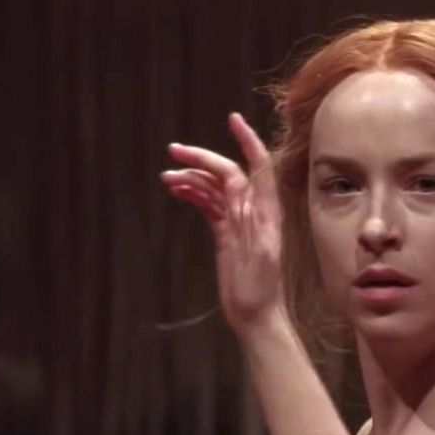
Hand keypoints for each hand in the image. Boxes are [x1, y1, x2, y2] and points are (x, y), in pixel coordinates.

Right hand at [160, 112, 285, 333]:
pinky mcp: (226, 232)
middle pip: (228, 172)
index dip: (247, 141)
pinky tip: (176, 189)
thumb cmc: (259, 290)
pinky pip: (209, 204)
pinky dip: (193, 194)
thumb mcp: (256, 254)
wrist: (255, 316)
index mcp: (267, 212)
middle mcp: (254, 210)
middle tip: (173, 151)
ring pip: (214, 187)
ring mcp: (239, 220)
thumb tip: (234, 185)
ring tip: (166, 177)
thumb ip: (246, 218)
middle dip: (203, 158)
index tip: (232, 119)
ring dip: (192, 177)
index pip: (258, 166)